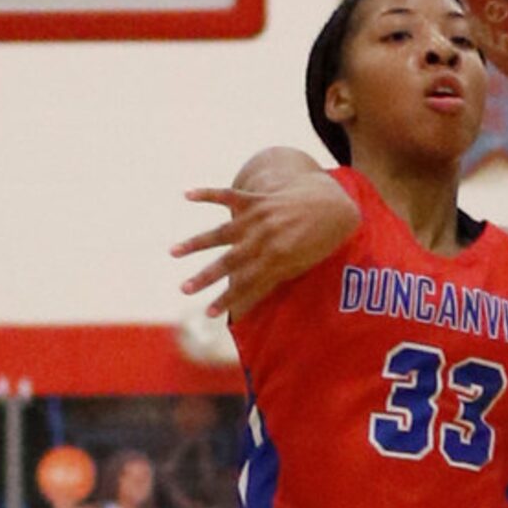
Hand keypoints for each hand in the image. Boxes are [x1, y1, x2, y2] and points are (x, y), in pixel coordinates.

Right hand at [172, 184, 347, 321]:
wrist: (332, 207)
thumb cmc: (318, 245)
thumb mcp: (300, 267)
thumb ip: (273, 278)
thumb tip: (250, 299)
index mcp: (277, 259)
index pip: (245, 284)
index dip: (227, 300)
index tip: (208, 314)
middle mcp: (265, 238)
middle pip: (229, 261)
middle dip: (205, 277)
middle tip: (184, 289)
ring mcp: (258, 216)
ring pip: (221, 232)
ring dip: (196, 243)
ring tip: (174, 252)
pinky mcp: (255, 198)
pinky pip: (227, 195)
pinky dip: (207, 194)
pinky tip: (185, 195)